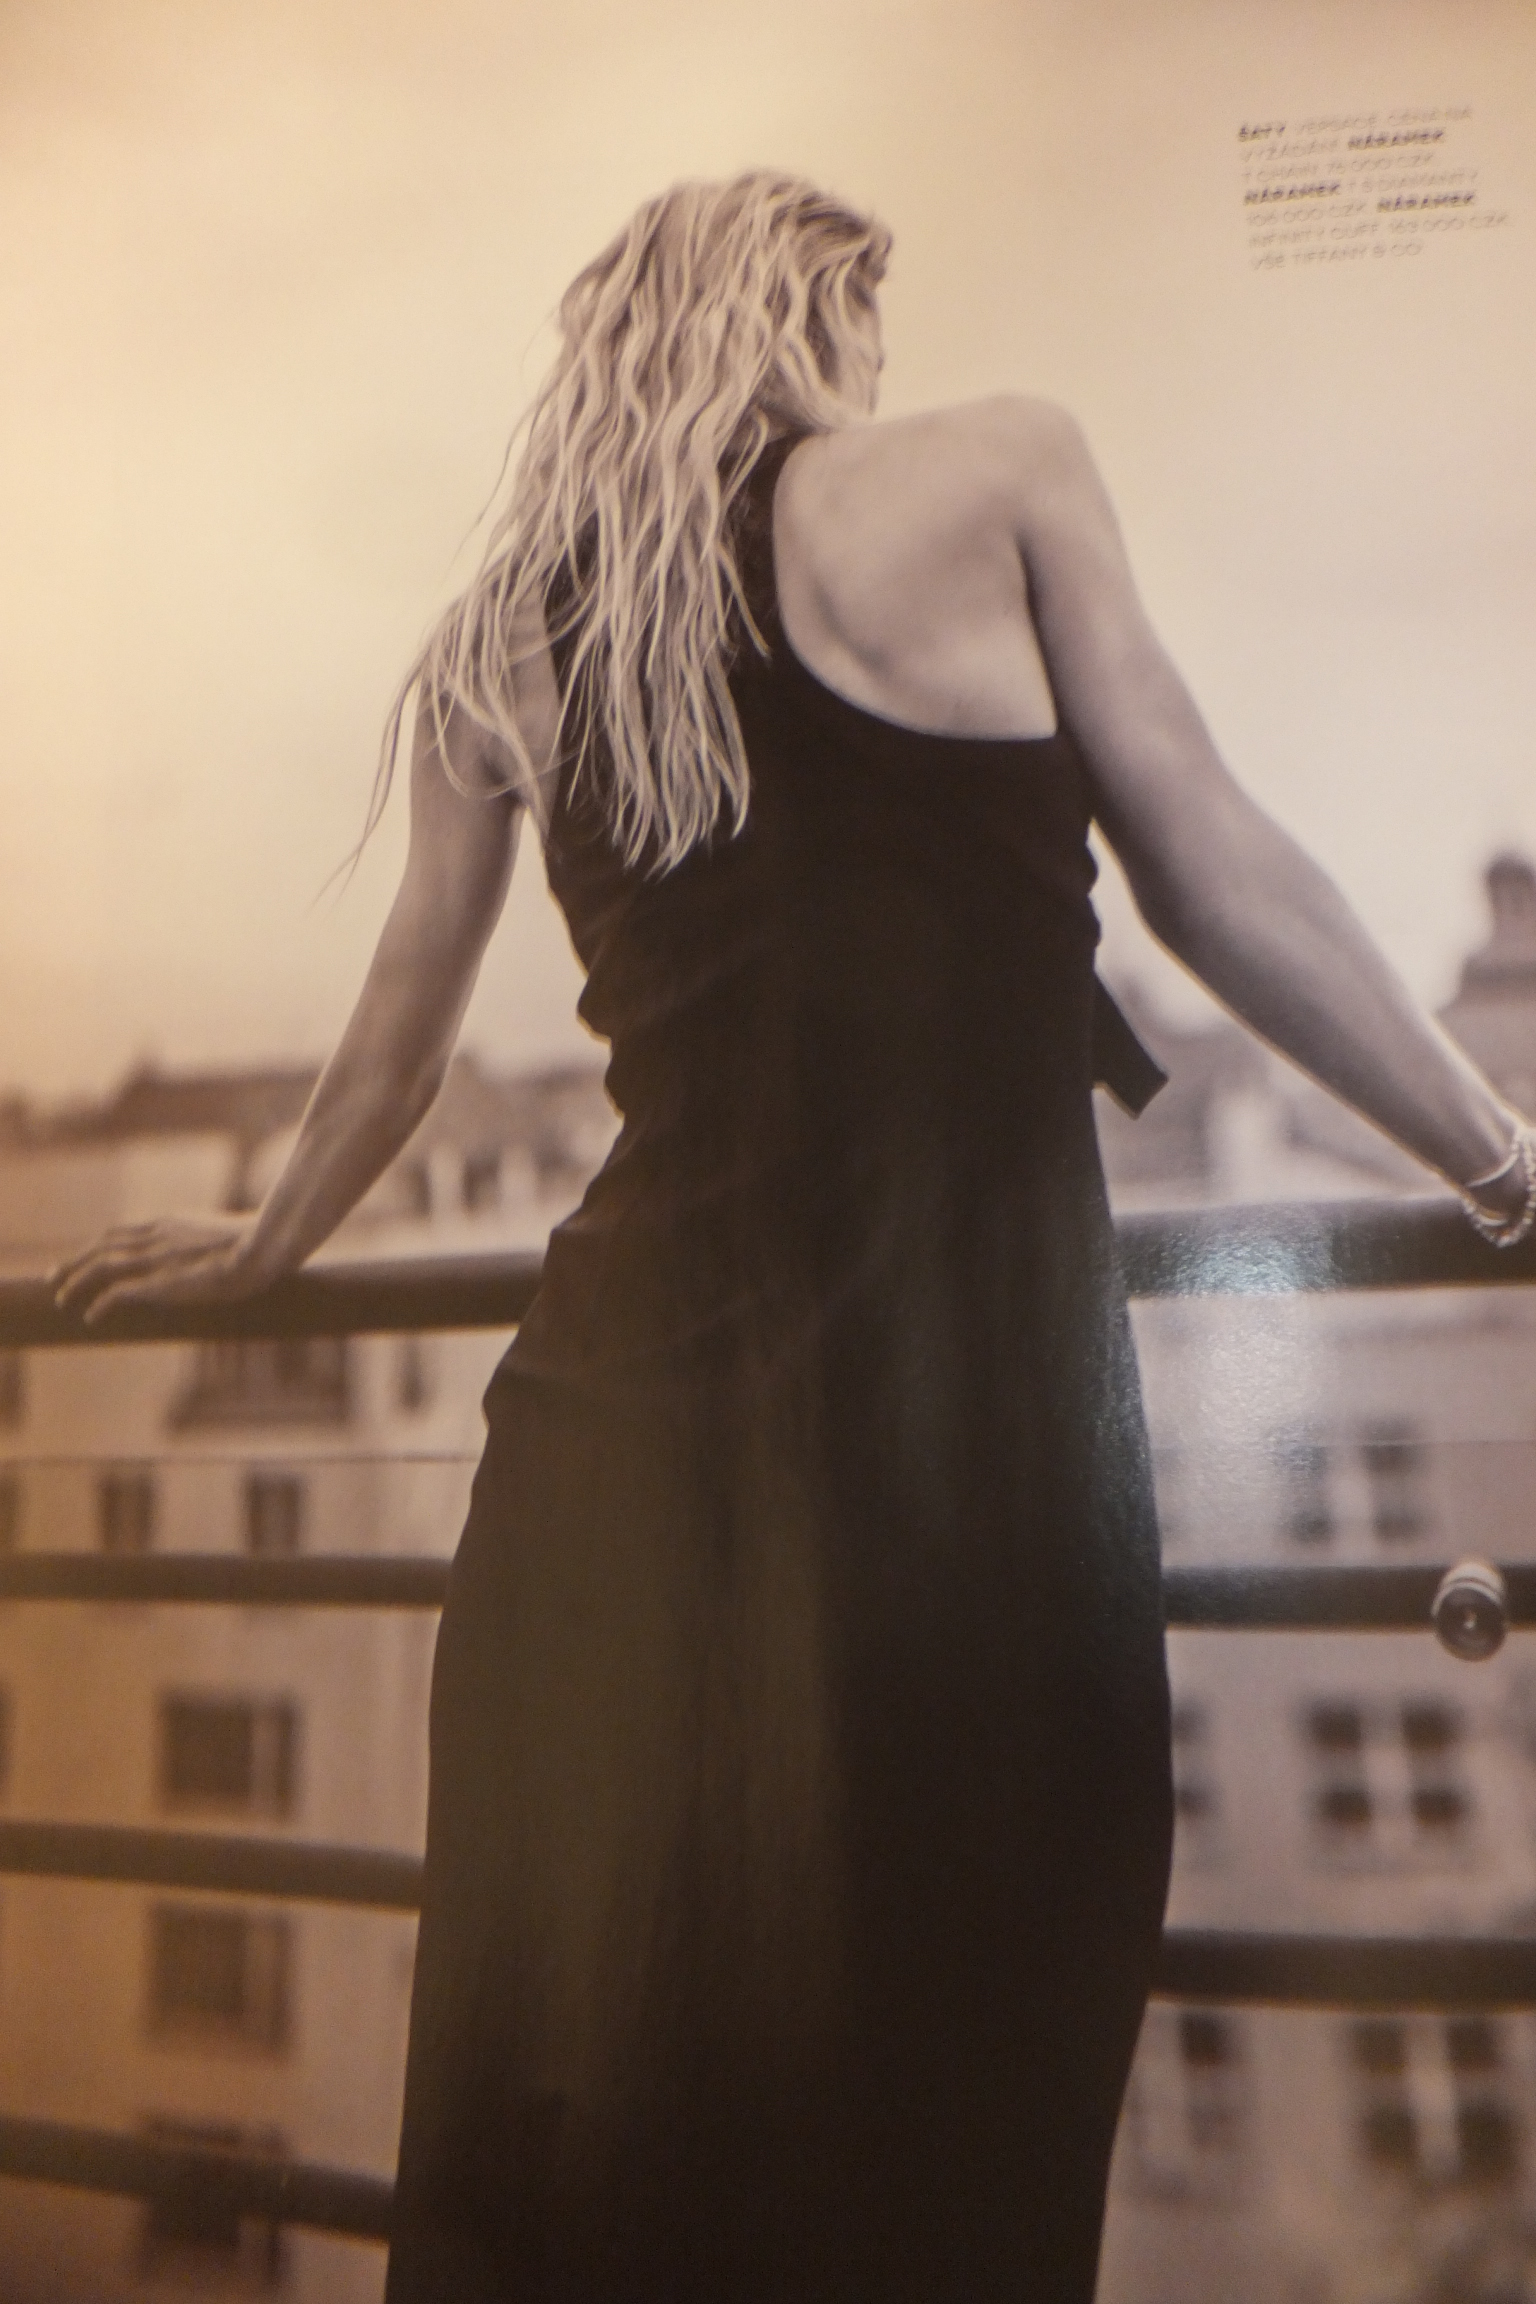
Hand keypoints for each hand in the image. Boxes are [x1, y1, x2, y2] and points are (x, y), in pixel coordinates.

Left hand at [52, 1215, 267, 1326]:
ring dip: (76, 1280)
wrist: (266, 1247)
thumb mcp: (227, 1236)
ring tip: (61, 1297)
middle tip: (55, 1275)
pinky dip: (99, 1303)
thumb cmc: (260, 1243)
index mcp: (171, 1223)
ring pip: (102, 1264)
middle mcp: (157, 1235)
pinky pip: (118, 1292)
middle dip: (75, 1259)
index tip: (85, 1257)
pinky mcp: (162, 1282)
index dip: (98, 1245)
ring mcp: (158, 1257)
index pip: (121, 1231)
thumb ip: (208, 1242)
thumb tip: (214, 1253)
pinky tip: (90, 1316)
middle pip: (103, 1243)